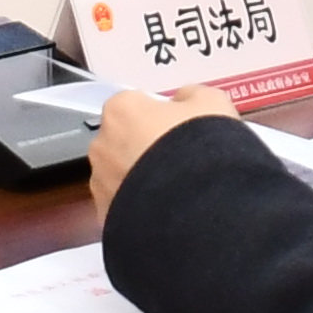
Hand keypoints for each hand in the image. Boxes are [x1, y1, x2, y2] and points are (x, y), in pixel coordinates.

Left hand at [88, 81, 217, 208]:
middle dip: (144, 148)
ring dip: (140, 179)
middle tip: (178, 160)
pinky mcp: (106, 216)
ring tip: (174, 190)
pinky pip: (122, 205)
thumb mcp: (212, 104)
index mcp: (121, 109)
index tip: (178, 128)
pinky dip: (139, 206)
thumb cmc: (199, 150)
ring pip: (120, 175)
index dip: (159, 116)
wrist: (195, 208)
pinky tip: (165, 209)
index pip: (135, 105)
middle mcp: (102, 144)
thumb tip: (184, 100)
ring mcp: (101, 183)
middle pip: (122, 140)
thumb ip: (191, 95)